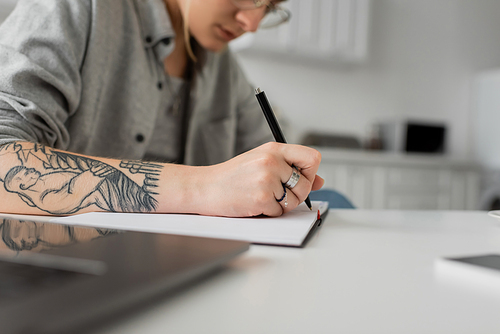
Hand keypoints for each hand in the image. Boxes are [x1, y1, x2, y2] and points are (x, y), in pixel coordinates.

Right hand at [196, 142, 323, 216]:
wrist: (205, 187)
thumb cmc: (233, 175)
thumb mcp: (261, 161)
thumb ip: (290, 168)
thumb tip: (320, 181)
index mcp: (274, 149)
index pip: (312, 157)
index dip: (311, 172)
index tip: (301, 178)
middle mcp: (271, 161)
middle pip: (306, 184)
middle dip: (296, 195)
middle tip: (277, 193)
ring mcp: (266, 180)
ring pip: (294, 201)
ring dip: (281, 205)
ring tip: (262, 196)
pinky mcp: (261, 199)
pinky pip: (279, 212)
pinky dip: (268, 213)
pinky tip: (253, 203)